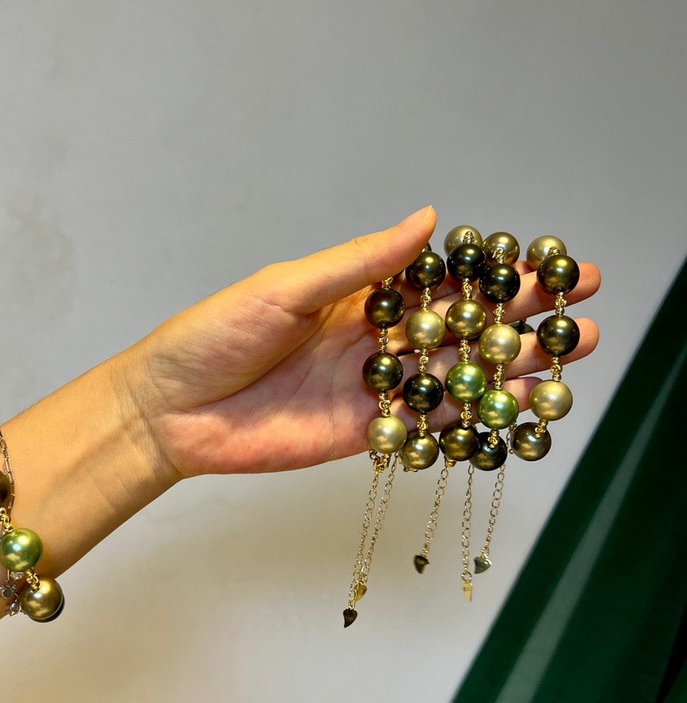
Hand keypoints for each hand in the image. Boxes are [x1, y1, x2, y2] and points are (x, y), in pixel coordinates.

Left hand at [125, 206, 599, 478]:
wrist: (171, 410)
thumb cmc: (213, 336)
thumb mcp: (284, 288)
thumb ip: (357, 264)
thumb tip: (427, 220)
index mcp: (355, 297)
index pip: (438, 282)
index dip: (490, 274)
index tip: (544, 264)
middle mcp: (371, 341)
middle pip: (457, 330)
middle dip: (517, 320)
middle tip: (577, 312)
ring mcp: (370, 389)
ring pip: (450, 378)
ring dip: (508, 369)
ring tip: (566, 357)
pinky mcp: (362, 434)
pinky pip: (423, 425)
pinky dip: (467, 418)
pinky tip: (512, 410)